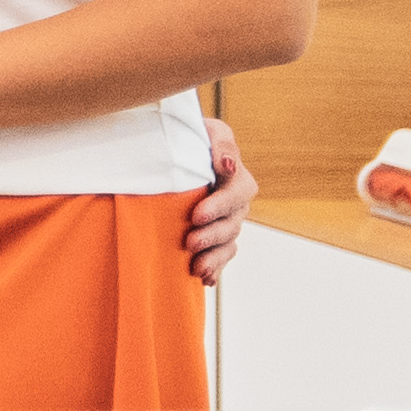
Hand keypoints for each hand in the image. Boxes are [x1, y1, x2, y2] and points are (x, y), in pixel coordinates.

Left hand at [188, 115, 252, 286]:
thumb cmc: (188, 137)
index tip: (196, 215)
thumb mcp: (205, 131)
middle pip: (233, 222)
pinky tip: (206, 280)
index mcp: (235, 175)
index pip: (238, 190)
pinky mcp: (215, 235)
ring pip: (229, 242)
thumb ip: (220, 143)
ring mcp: (227, 220)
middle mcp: (236, 200)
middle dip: (213, 235)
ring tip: (196, 268)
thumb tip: (227, 164)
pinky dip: (215, 268)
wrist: (173, 151)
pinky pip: (222, 254)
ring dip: (214, 256)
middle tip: (190, 242)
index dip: (220, 205)